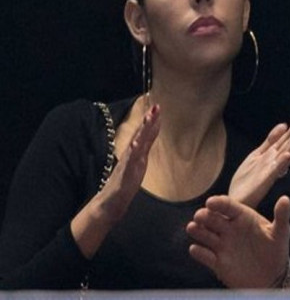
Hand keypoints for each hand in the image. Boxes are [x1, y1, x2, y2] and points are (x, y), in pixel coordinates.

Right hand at [72, 104, 160, 257]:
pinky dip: (133, 151)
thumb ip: (145, 148)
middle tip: (156, 107)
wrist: (112, 201)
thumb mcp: (139, 162)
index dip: (151, 121)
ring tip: (149, 118)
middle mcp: (131, 155)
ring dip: (142, 131)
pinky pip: (129, 161)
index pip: (144, 134)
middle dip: (148, 120)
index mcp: (135, 153)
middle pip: (140, 135)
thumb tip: (151, 134)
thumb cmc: (126, 182)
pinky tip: (137, 143)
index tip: (158, 108)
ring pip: (136, 144)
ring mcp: (127, 163)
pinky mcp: (125, 173)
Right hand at [187, 195, 289, 288]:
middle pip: (213, 219)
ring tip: (193, 228)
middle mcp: (229, 228)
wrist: (271, 277)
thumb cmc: (276, 250)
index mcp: (243, 217)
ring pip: (205, 235)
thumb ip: (281, 216)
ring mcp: (222, 245)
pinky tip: (195, 249)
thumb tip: (286, 199)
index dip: (219, 203)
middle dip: (204, 216)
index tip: (211, 202)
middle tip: (200, 216)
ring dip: (198, 231)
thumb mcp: (281, 232)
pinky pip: (205, 256)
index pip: (228, 206)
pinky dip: (199, 253)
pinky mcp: (218, 262)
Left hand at [229, 115, 289, 206]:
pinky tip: (288, 155)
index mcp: (272, 155)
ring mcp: (270, 171)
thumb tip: (283, 125)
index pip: (285, 139)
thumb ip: (269, 141)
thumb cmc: (246, 181)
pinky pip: (274, 171)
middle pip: (288, 144)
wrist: (235, 201)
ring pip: (284, 155)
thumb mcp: (257, 155)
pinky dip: (282, 163)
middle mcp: (274, 162)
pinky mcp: (264, 182)